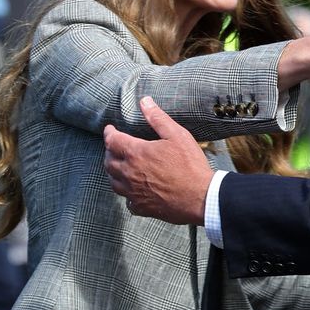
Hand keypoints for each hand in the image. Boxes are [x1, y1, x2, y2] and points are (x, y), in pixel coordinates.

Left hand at [103, 97, 211, 223]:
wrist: (200, 197)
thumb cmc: (190, 165)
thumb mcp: (177, 135)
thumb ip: (158, 118)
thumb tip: (144, 101)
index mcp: (136, 153)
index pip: (112, 140)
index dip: (109, 133)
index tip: (110, 129)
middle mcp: (129, 173)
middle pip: (108, 161)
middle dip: (109, 152)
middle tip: (115, 147)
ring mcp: (133, 192)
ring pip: (113, 182)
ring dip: (114, 172)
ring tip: (119, 167)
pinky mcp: (141, 207)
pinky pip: (127, 200)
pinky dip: (127, 194)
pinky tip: (133, 191)